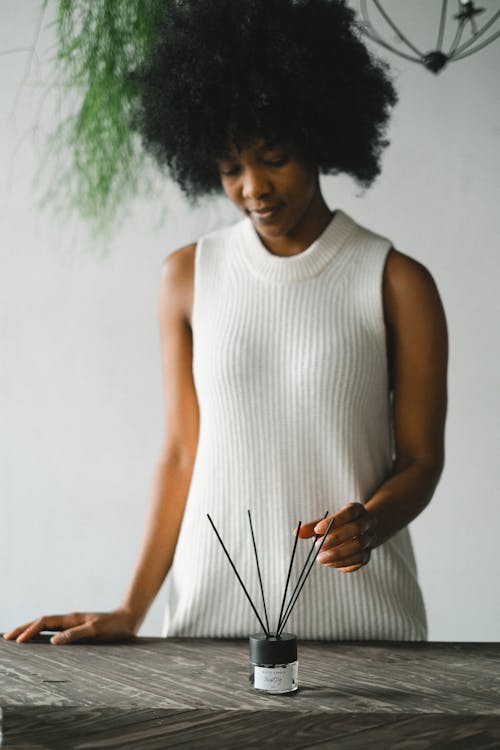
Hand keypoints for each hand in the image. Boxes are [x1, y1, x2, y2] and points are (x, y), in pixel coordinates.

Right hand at [2, 608, 137, 644]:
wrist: (128, 619)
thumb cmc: (114, 626)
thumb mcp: (96, 630)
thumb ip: (76, 634)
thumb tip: (53, 641)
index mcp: (71, 618)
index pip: (44, 621)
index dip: (29, 630)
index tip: (18, 641)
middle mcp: (69, 619)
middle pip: (41, 621)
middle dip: (23, 628)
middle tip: (6, 637)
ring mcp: (73, 624)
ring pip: (46, 626)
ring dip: (31, 630)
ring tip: (16, 638)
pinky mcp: (78, 630)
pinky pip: (55, 631)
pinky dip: (43, 634)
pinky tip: (40, 642)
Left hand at [297, 502, 377, 571]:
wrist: (365, 531)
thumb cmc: (341, 525)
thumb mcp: (329, 521)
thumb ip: (313, 527)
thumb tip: (296, 533)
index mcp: (356, 510)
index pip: (348, 512)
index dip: (334, 520)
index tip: (317, 529)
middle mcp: (367, 523)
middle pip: (356, 529)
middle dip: (336, 539)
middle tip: (317, 547)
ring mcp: (370, 539)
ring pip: (359, 546)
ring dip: (338, 554)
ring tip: (320, 559)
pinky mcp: (368, 554)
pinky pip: (359, 560)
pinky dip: (344, 563)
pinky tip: (330, 564)